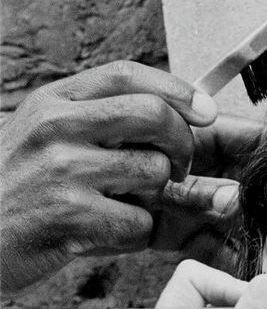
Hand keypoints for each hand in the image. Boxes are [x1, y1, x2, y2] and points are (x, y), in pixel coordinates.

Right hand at [0, 61, 259, 289]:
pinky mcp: (72, 215)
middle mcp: (56, 127)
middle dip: (182, 143)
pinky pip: (139, 221)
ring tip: (124, 203)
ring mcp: (63, 170)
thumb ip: (98, 124)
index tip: (205, 109)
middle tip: (176, 167)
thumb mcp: (44, 138)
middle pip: (154, 115)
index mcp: (52, 102)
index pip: (127, 75)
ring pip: (153, 170)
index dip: (177, 90)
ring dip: (154, 196)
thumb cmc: (14, 191)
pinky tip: (104, 232)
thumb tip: (178, 120)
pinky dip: (134, 233)